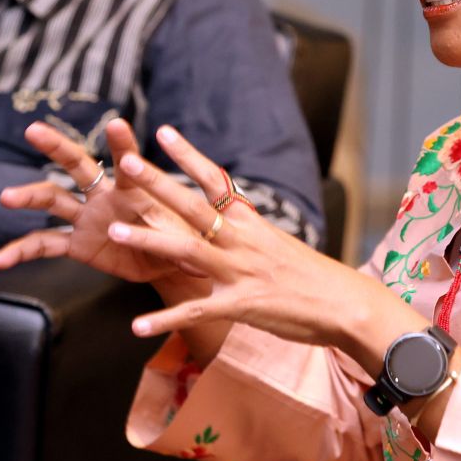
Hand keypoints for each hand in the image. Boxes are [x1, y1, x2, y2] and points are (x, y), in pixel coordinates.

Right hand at [0, 119, 202, 287]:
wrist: (169, 262)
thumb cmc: (183, 240)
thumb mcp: (185, 236)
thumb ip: (179, 237)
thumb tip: (191, 247)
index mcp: (134, 189)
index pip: (129, 162)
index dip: (124, 145)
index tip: (117, 124)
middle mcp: (105, 195)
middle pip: (77, 165)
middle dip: (56, 146)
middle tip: (33, 130)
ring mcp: (88, 217)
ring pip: (53, 200)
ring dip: (29, 196)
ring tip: (5, 197)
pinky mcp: (78, 243)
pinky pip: (45, 244)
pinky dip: (22, 251)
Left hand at [106, 125, 421, 371]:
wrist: (346, 305)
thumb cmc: (315, 277)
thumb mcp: (279, 245)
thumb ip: (248, 233)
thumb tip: (227, 218)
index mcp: (252, 222)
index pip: (215, 181)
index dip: (188, 156)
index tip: (163, 132)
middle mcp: (242, 241)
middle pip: (193, 207)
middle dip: (158, 185)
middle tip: (128, 164)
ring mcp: (239, 272)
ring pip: (187, 250)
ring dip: (149, 240)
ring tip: (115, 231)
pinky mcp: (239, 306)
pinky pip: (195, 312)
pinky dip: (165, 320)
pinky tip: (137, 327)